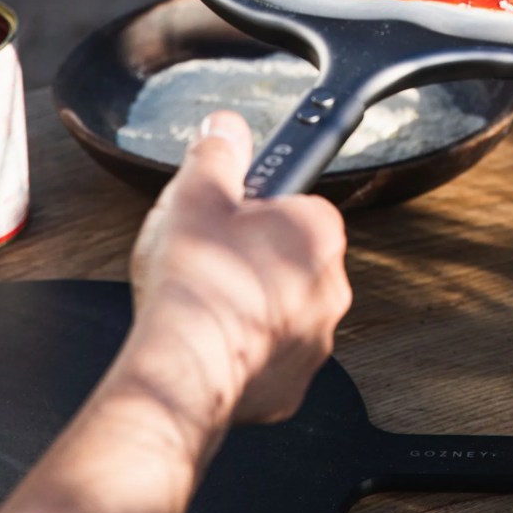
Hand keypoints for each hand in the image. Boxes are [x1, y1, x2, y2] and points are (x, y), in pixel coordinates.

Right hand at [130, 112, 351, 425]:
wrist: (181, 370)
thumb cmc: (195, 282)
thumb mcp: (197, 193)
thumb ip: (217, 153)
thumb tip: (225, 126)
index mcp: (318, 231)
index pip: (293, 206)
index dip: (253, 211)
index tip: (227, 221)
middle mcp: (330, 286)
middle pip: (286, 260)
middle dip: (250, 260)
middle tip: (207, 264)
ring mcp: (314, 339)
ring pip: (280, 313)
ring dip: (248, 309)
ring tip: (203, 308)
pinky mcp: (292, 386)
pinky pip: (268, 361)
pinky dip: (243, 355)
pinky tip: (210, 346)